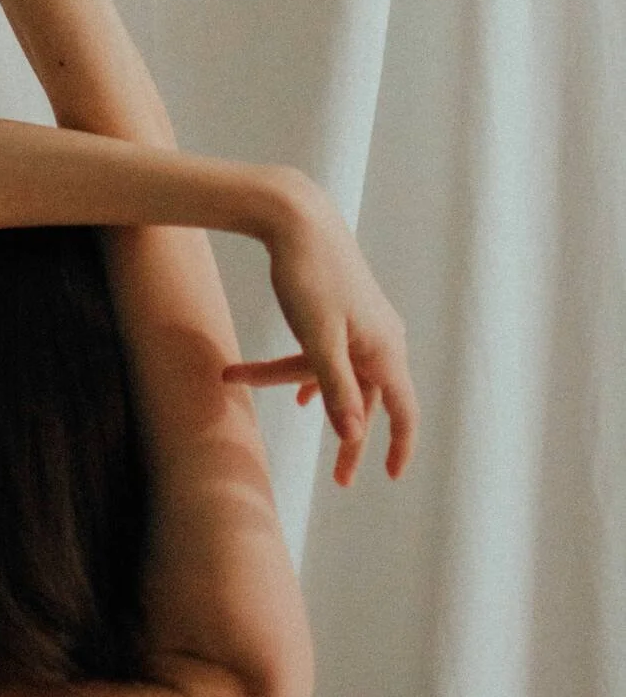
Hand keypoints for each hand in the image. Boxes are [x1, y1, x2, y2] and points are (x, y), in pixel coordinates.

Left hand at [223, 171, 419, 488]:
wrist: (298, 217)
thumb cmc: (308, 276)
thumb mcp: (318, 339)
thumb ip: (337, 388)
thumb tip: (352, 436)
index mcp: (384, 350)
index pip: (402, 411)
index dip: (399, 446)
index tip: (391, 475)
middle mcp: (383, 339)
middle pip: (370, 400)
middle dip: (350, 438)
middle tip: (340, 479)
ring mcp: (366, 323)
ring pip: (343, 372)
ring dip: (311, 391)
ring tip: (293, 413)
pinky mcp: (347, 310)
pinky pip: (335, 353)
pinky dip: (314, 372)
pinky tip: (299, 391)